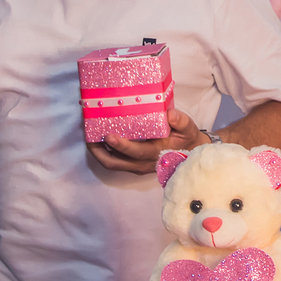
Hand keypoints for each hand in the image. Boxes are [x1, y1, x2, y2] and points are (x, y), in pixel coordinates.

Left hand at [87, 109, 206, 174]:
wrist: (191, 154)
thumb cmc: (187, 139)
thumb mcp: (188, 128)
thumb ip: (180, 121)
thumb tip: (170, 114)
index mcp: (156, 153)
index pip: (136, 152)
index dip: (122, 146)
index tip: (109, 136)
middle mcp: (144, 163)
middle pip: (116, 163)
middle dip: (100, 151)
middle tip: (89, 137)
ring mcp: (138, 166)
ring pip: (113, 164)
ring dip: (99, 153)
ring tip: (90, 139)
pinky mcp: (135, 164)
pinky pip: (116, 161)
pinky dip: (106, 153)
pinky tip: (100, 140)